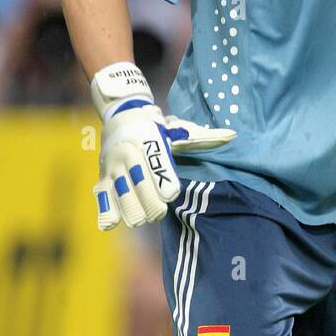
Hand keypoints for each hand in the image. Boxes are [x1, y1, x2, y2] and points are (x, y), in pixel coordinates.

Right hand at [91, 62, 234, 230]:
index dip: (166, 186)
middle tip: (160, 209)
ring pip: (124, 200)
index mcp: (148, 142)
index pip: (158, 169)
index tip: (171, 194)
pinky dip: (110, 214)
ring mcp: (113, 168)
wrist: (121, 115)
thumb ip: (205, 138)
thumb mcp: (180, 129)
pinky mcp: (102, 177)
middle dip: (153, 206)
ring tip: (144, 214)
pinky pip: (104, 202)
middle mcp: (129, 155)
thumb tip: (233, 135)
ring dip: (136, 212)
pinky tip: (118, 220)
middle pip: (142, 191)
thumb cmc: (156, 127)